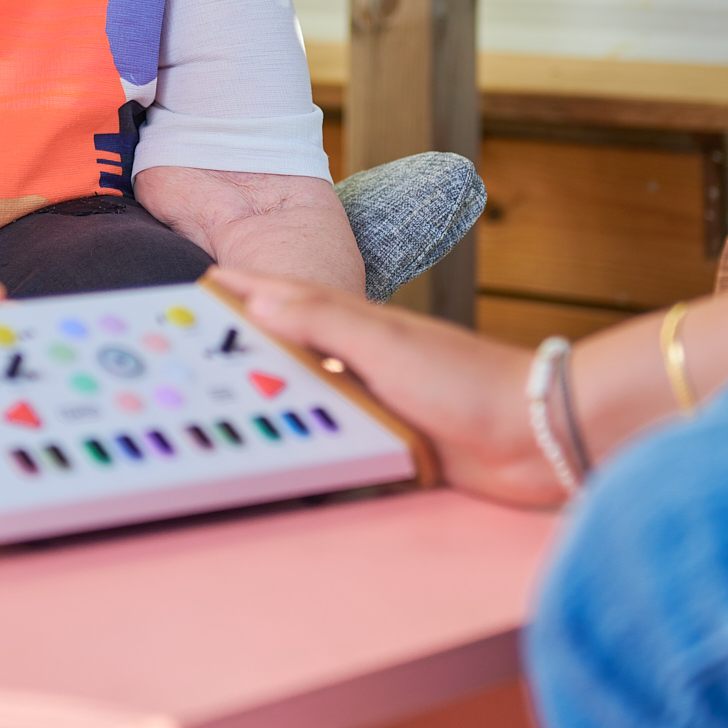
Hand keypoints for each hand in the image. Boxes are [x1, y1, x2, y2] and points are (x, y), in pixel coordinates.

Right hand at [214, 270, 564, 508]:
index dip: (242, 291)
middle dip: (242, 342)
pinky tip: (286, 445)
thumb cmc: (470, 382)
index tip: (200, 283)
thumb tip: (258, 298)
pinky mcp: (390, 440)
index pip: (285, 298)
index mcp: (356, 325)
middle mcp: (361, 358)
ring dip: (270, 391)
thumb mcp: (385, 344)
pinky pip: (333, 435)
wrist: (536, 437)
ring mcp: (376, 399)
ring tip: (223, 396)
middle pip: (288, 346)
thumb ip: (324, 320)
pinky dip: (305, 435)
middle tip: (192, 346)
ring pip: (307, 393)